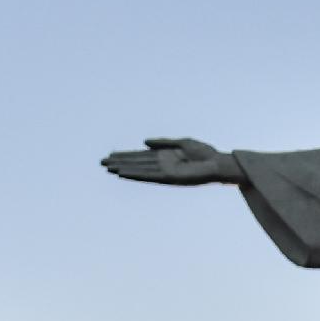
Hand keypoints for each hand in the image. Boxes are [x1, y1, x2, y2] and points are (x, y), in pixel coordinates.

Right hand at [99, 138, 241, 185]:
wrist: (218, 163)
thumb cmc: (205, 154)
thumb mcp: (182, 143)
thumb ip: (163, 143)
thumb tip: (144, 143)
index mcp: (165, 156)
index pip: (141, 156)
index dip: (126, 155)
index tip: (111, 155)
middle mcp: (162, 165)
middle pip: (137, 163)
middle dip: (120, 162)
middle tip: (102, 163)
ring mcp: (165, 172)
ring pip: (140, 170)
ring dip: (124, 169)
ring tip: (108, 168)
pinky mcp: (169, 178)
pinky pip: (149, 176)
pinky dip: (136, 175)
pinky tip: (124, 173)